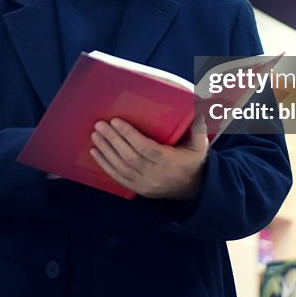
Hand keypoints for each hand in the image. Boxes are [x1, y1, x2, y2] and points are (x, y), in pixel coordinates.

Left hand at [90, 117, 207, 200]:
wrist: (192, 190)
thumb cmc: (193, 161)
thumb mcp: (200, 145)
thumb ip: (197, 127)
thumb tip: (197, 106)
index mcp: (170, 162)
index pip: (146, 148)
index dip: (129, 135)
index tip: (116, 121)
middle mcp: (156, 174)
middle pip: (130, 157)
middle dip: (113, 140)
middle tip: (100, 125)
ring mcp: (145, 184)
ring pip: (121, 167)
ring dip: (106, 150)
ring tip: (95, 135)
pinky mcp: (138, 189)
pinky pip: (118, 178)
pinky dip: (105, 165)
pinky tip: (95, 152)